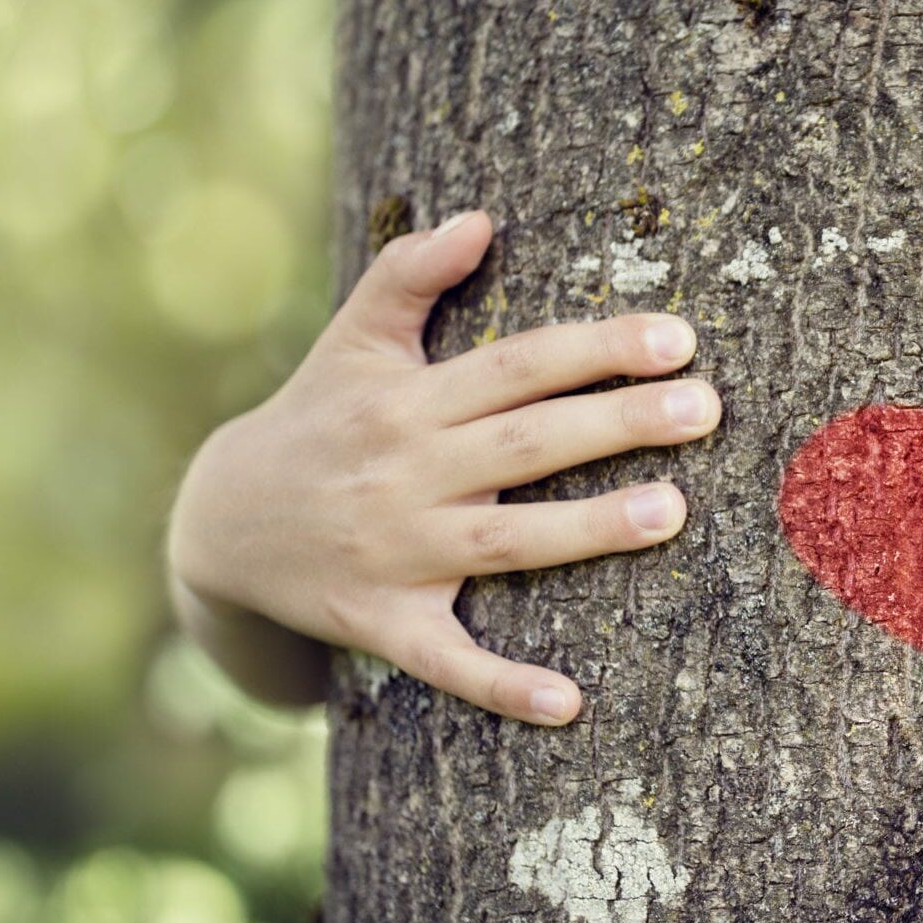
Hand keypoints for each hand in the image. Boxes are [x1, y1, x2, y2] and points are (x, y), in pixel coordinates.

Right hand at [166, 211, 721, 724]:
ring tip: (673, 512)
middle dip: (617, 423)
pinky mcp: (381, 624)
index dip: (596, 350)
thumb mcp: (349, 342)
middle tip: (706, 407)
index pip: (517, 366)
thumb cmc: (314, 420)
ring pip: (505, 543)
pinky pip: (448, 660)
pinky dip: (503, 684)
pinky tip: (570, 703)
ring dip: (588, 531)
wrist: (217, 528)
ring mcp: (395, 553)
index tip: (678, 339)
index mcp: (407, 400)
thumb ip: (408, 275)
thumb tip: (478, 218)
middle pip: (526, 444)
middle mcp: (405, 473)